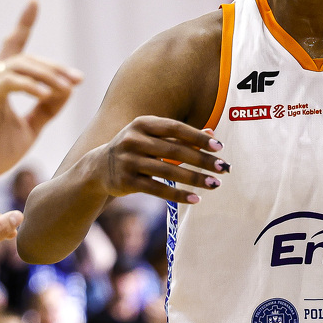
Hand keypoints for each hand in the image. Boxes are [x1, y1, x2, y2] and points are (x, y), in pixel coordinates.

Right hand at [0, 2, 82, 188]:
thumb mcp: (28, 129)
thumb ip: (46, 108)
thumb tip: (67, 89)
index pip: (13, 47)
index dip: (23, 24)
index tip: (33, 2)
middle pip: (26, 58)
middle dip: (54, 67)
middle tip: (77, 78)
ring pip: (21, 66)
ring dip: (48, 76)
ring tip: (67, 87)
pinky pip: (11, 81)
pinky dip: (32, 86)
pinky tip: (47, 95)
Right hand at [95, 117, 227, 204]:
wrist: (99, 168)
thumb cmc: (135, 148)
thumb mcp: (152, 137)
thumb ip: (180, 136)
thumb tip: (212, 136)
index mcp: (142, 123)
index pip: (175, 128)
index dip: (198, 137)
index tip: (219, 147)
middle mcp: (133, 140)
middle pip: (174, 150)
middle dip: (202, 160)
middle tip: (223, 168)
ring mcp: (128, 161)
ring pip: (168, 171)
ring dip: (195, 179)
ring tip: (215, 184)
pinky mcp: (126, 182)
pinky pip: (157, 189)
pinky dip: (178, 194)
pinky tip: (196, 199)